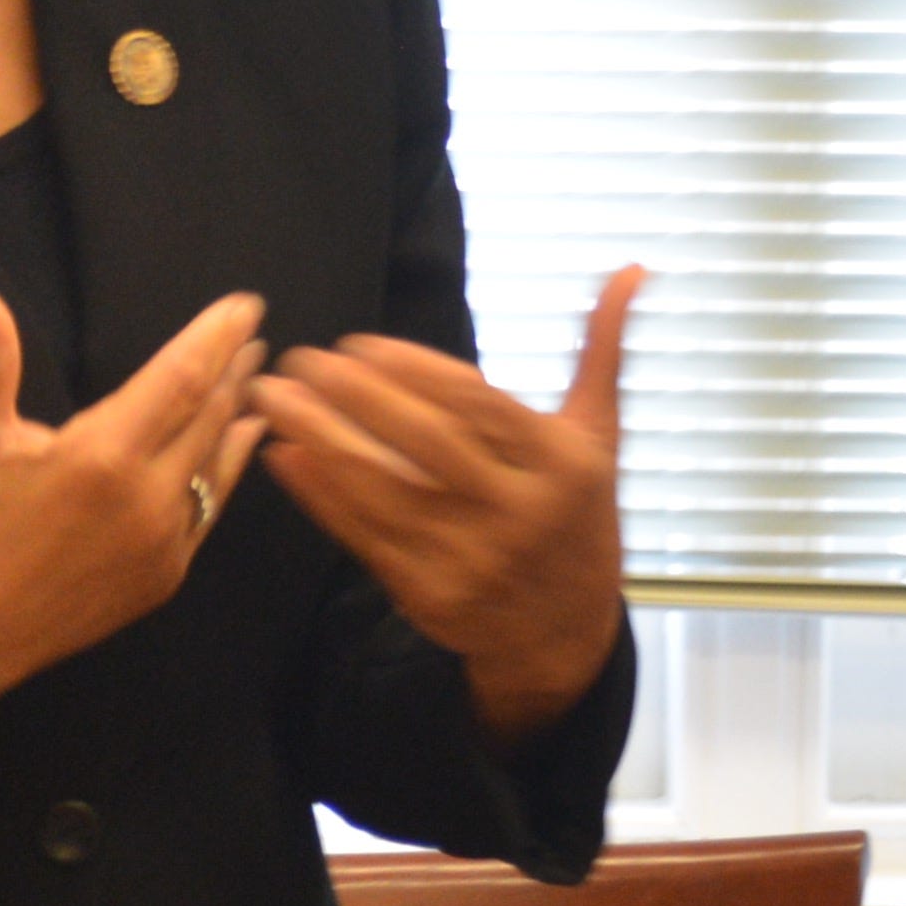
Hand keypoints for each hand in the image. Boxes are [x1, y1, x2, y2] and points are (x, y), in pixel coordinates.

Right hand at [0, 280, 269, 742]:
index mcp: (102, 457)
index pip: (182, 378)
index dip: (217, 336)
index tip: (246, 306)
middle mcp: (146, 501)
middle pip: (210, 417)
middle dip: (234, 370)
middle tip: (254, 334)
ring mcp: (162, 545)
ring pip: (218, 466)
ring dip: (237, 417)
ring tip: (253, 382)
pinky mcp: (163, 578)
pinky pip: (208, 510)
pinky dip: (225, 471)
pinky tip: (233, 448)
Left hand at [253, 268, 640, 743]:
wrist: (564, 636)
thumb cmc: (576, 518)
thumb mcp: (598, 438)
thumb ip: (601, 351)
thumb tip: (632, 269)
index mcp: (562, 466)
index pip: (479, 406)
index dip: (414, 371)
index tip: (357, 343)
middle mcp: (519, 514)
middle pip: (424, 445)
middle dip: (355, 397)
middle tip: (301, 358)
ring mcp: (473, 560)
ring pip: (383, 490)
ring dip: (319, 439)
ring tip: (272, 398)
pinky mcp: (431, 596)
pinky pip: (364, 537)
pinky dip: (319, 496)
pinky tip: (285, 457)